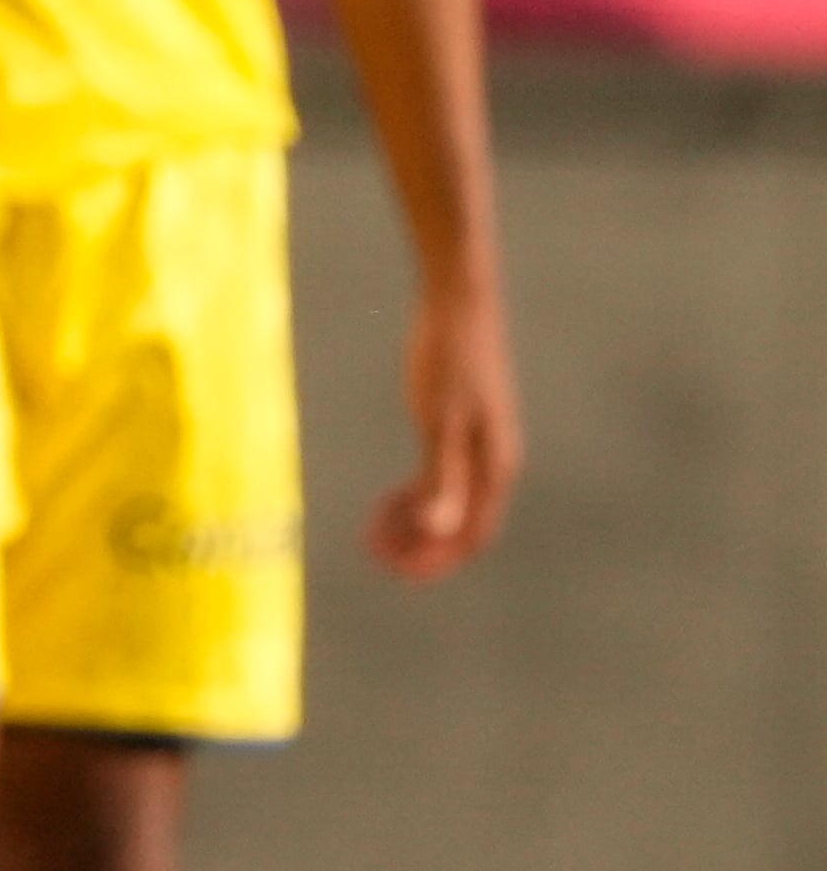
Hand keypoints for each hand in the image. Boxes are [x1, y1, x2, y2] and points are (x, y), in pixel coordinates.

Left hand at [370, 277, 518, 580]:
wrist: (458, 302)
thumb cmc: (446, 358)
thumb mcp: (437, 420)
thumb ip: (441, 478)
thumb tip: (439, 532)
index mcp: (494, 467)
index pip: (471, 536)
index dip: (436, 560)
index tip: (395, 568)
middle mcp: (494, 463)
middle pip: (463, 526)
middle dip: (423, 547)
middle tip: (376, 552)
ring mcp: (481, 446)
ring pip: (454, 504)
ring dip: (419, 524)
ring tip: (377, 530)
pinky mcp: (464, 429)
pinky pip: (446, 480)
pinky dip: (420, 497)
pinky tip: (394, 498)